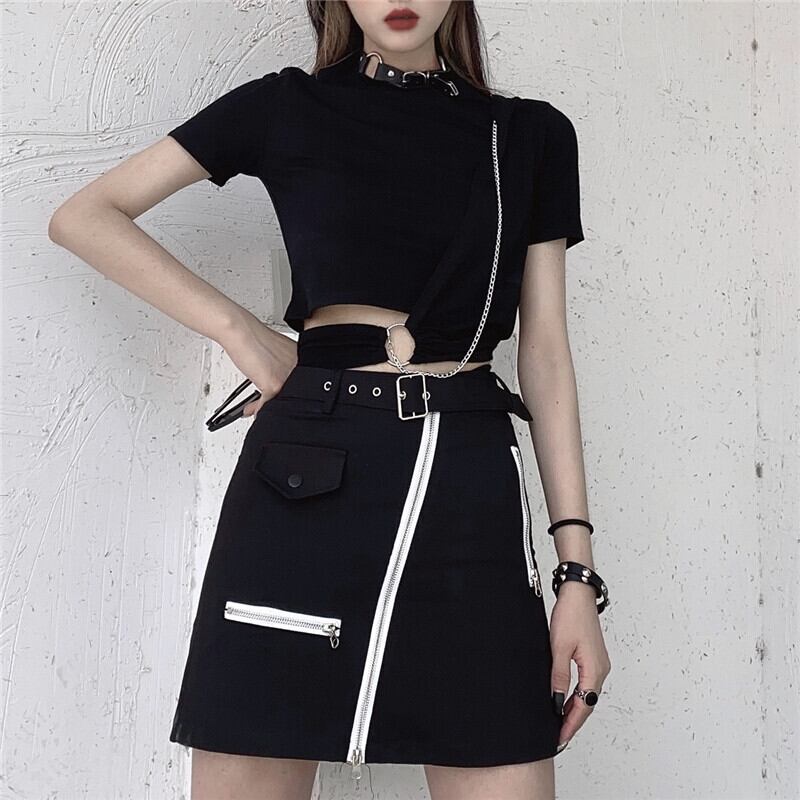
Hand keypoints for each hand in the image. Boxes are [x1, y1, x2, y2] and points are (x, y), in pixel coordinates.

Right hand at [217, 310, 297, 417]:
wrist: (241, 331)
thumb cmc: (253, 338)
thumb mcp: (272, 354)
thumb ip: (277, 369)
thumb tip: (273, 385)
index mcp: (300, 359)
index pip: (296, 384)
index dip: (283, 393)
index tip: (274, 397)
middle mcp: (298, 368)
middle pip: (289, 394)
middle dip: (274, 402)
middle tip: (260, 405)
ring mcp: (287, 377)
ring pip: (279, 400)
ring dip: (265, 406)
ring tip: (253, 407)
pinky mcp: (274, 384)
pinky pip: (267, 404)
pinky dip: (257, 409)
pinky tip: (251, 408)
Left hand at [549, 580, 610, 751]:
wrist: (578, 594)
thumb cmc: (570, 616)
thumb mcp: (558, 648)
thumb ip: (558, 676)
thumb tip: (556, 701)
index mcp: (595, 669)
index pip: (583, 706)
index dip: (570, 724)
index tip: (559, 739)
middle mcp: (601, 669)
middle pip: (588, 704)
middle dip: (573, 721)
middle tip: (557, 737)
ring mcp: (599, 663)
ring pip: (587, 694)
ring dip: (574, 709)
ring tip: (559, 723)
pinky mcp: (594, 657)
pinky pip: (587, 684)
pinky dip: (577, 696)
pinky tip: (565, 700)